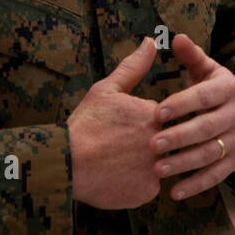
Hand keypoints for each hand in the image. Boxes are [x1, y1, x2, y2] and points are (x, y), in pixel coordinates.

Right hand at [67, 38, 162, 209]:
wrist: (65, 163)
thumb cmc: (85, 124)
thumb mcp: (106, 90)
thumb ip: (134, 67)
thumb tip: (151, 42)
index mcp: (155, 115)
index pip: (168, 117)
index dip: (147, 122)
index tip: (126, 127)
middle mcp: (162, 141)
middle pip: (168, 142)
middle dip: (152, 144)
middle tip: (122, 146)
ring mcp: (156, 169)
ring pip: (161, 166)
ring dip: (147, 165)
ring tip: (120, 162)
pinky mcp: (147, 192)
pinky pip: (149, 188)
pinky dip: (137, 185)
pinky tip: (117, 178)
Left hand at [151, 33, 234, 200]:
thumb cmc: (217, 91)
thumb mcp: (209, 71)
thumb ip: (191, 57)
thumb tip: (176, 37)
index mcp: (228, 89)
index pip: (204, 96)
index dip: (182, 103)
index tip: (157, 110)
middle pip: (207, 127)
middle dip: (180, 136)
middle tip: (152, 144)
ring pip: (211, 153)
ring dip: (184, 163)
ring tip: (158, 169)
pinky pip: (216, 176)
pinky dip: (196, 185)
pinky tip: (175, 192)